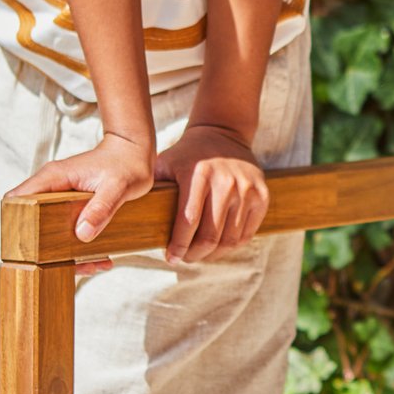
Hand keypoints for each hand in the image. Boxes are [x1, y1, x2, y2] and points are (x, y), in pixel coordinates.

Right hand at [8, 132, 155, 274]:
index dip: (15, 225)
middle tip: (69, 265)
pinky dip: (78, 246)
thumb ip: (101, 208)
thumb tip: (82, 234)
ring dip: (65, 253)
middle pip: (30, 221)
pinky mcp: (70, 204)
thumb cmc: (127, 163)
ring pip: (48, 230)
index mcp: (54, 177)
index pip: (17, 200)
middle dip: (43, 249)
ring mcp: (60, 196)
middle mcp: (52, 186)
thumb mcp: (118, 187)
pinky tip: (99, 258)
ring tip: (92, 265)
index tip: (28, 250)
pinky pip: (64, 228)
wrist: (135, 151)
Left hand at [155, 125, 269, 263]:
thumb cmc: (187, 155)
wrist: (223, 134)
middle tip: (184, 259)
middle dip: (194, 254)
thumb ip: (153, 189)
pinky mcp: (262, 196)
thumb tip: (131, 218)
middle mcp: (226, 183)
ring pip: (230, 240)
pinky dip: (231, 246)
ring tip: (200, 255)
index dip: (178, 246)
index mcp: (200, 175)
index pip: (188, 222)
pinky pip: (247, 234)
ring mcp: (247, 190)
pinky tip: (218, 247)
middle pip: (210, 236)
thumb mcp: (165, 164)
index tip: (171, 258)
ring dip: (213, 254)